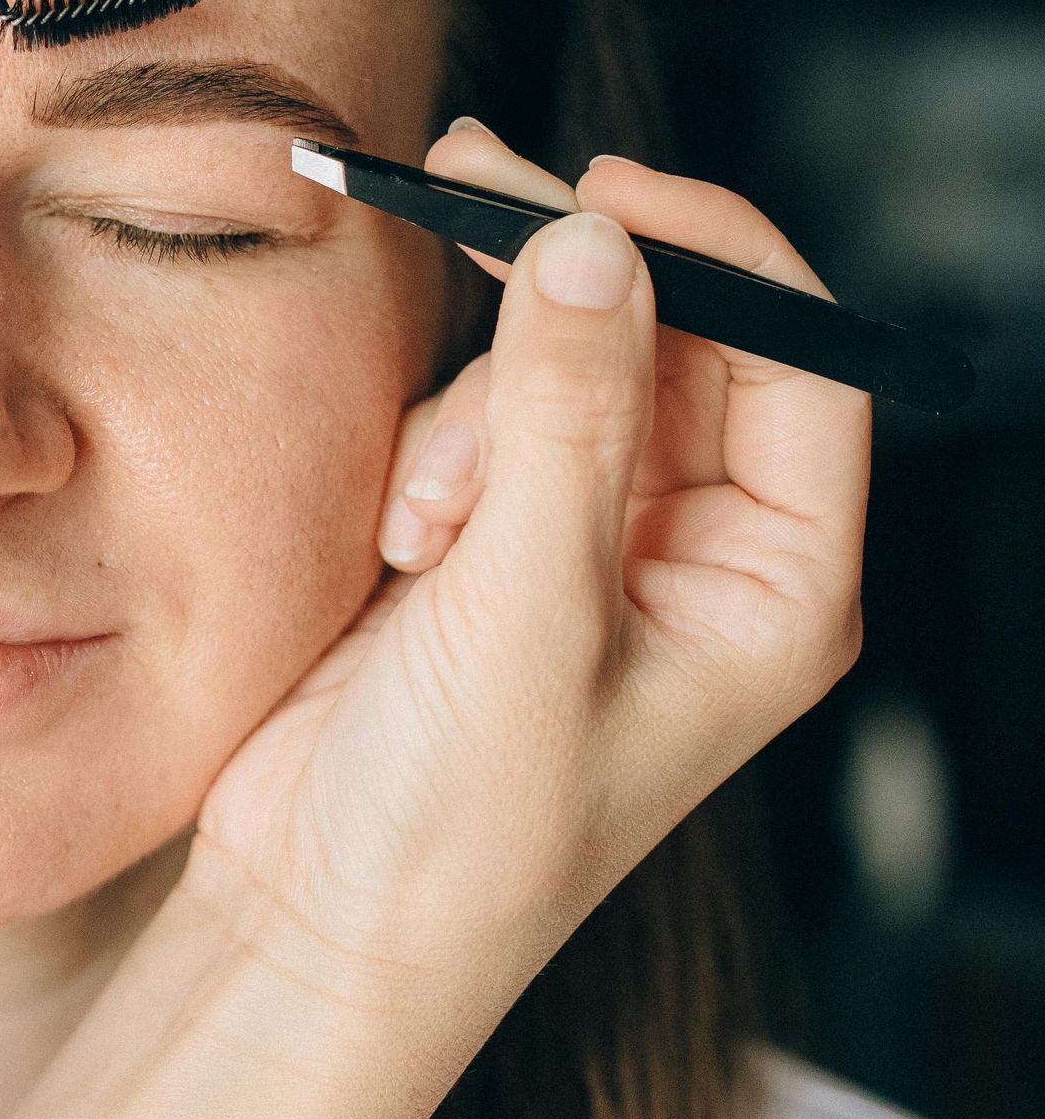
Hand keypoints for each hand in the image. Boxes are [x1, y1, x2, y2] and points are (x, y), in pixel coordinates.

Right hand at [191, 125, 867, 1034]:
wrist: (316, 928)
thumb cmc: (461, 834)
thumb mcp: (526, 610)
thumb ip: (562, 415)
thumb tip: (590, 243)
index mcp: (774, 586)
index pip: (802, 362)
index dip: (718, 255)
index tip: (606, 195)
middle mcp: (701, 557)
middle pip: (673, 340)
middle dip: (567, 299)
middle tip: (470, 189)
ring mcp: (593, 545)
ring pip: (557, 368)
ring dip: (475, 415)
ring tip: (423, 532)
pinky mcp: (493, 545)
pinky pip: (477, 418)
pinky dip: (429, 454)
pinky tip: (399, 547)